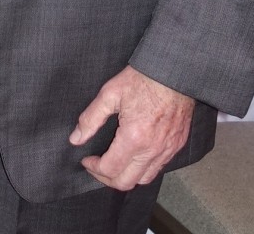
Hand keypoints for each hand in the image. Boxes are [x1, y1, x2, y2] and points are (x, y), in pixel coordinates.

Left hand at [69, 65, 193, 190]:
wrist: (173, 71)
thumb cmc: (142, 79)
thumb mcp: (110, 93)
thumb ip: (91, 118)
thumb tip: (75, 138)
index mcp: (134, 138)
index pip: (110, 169)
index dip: (94, 168)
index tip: (86, 160)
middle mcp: (152, 150)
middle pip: (126, 182)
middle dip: (106, 179)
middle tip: (97, 167)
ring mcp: (167, 150)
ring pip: (144, 179)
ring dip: (126, 177)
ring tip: (114, 164)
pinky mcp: (177, 145)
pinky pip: (159, 168)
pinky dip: (144, 169)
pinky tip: (134, 156)